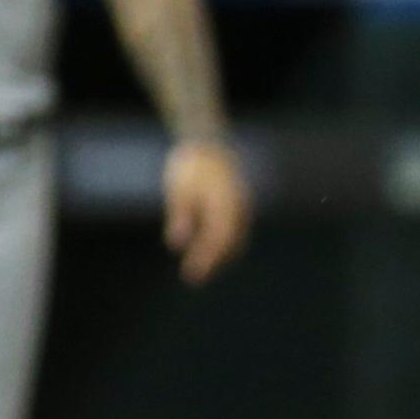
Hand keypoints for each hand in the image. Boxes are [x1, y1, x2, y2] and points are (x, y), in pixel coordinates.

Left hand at [162, 140, 251, 284]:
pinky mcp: (239, 204)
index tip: (191, 274)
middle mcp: (237, 206)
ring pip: (237, 237)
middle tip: (194, 277)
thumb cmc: (190, 165)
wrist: (207, 141)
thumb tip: (177, 244)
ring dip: (222, 255)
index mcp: (223, 202)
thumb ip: (180, 216)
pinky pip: (237, 229)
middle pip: (231, 242)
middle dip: (214, 261)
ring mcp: (242, 205)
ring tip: (202, 267)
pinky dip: (226, 242)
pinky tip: (211, 249)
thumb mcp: (179, 189)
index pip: (217, 238)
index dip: (205, 258)